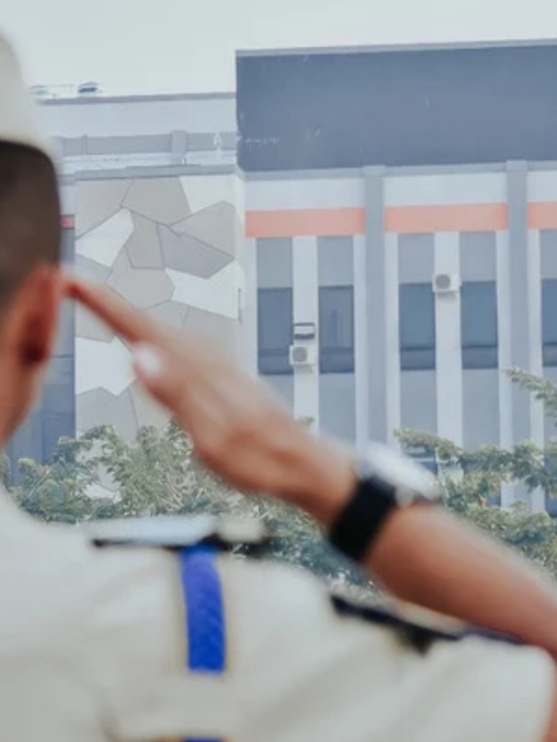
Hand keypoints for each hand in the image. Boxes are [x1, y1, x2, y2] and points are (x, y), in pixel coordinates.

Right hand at [66, 277, 354, 523]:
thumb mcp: (213, 436)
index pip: (141, 329)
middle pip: (147, 324)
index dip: (104, 303)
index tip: (70, 279)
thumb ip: (177, 394)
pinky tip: (147, 341)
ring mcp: (217, 366)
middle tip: (67, 283)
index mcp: (199, 369)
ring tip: (95, 302)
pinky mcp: (221, 377)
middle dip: (107, 302)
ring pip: (162, 333)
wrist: (303, 463)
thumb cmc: (261, 457)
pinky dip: (152, 337)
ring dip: (127, 317)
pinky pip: (177, 348)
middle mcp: (209, 359)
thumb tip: (137, 354)